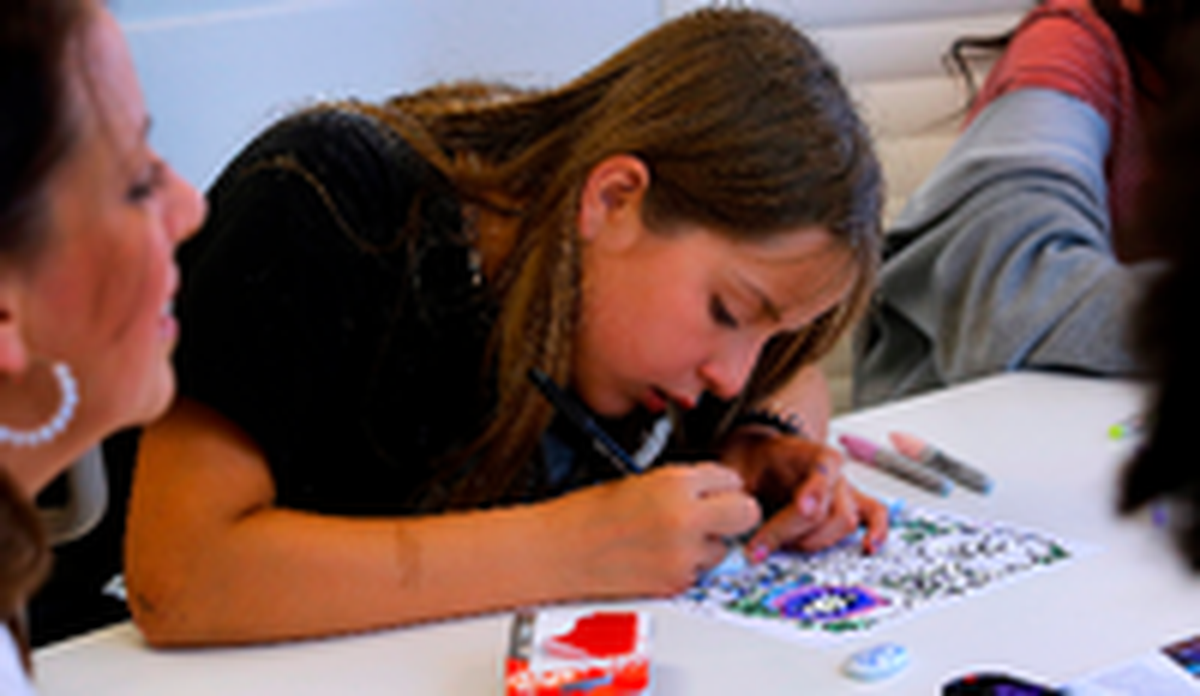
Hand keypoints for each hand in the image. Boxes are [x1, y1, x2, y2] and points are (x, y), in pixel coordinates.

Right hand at [550, 464, 760, 595]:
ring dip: (707, 544)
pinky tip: (657, 557)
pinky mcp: (675, 583)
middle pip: (746, 513)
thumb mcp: (639, 482)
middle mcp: (685, 517)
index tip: (712, 491)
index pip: (730, 478)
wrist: (556, 552)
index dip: (720, 487)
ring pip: (724, 549)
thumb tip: (714, 493)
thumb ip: (682, 486)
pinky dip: (685, 567)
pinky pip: (699, 573)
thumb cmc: (586, 515)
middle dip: (734, 514)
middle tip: (715, 516)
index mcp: (674, 483)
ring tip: (671, 540)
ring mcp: (683, 554)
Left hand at [721, 429, 888, 559]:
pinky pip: (874, 515)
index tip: (802, 509)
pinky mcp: (849, 504)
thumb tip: (728, 513)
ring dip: (813, 541)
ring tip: (783, 547)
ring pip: (844, 522)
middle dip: (794, 533)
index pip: (819, 477)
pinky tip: (867, 547)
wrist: (760, 452)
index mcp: (811, 454)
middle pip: (829, 509)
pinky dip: (876, 531)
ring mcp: (843, 489)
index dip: (809, 497)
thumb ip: (735, 490)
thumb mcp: (736, 467)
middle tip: (761, 546)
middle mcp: (833, 472)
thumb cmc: (752, 460)